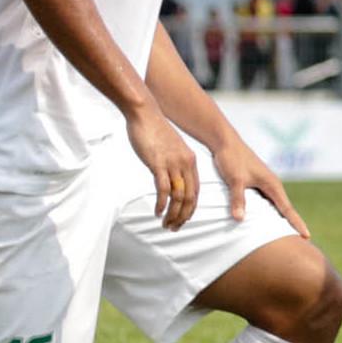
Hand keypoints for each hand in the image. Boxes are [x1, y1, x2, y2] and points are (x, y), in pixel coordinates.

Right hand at [126, 107, 197, 230]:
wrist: (146, 114)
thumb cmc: (155, 132)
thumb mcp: (170, 150)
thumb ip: (173, 164)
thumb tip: (170, 178)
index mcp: (190, 162)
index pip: (196, 191)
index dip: (190, 209)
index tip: (183, 221)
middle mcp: (186, 164)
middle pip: (190, 198)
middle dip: (183, 216)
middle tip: (174, 229)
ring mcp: (173, 164)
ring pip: (179, 196)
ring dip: (173, 214)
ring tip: (166, 225)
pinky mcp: (158, 163)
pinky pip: (164, 189)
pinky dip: (162, 204)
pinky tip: (157, 212)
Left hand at [211, 135, 307, 236]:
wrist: (225, 142)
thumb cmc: (231, 159)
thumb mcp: (235, 180)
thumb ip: (238, 199)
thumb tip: (240, 220)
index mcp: (272, 184)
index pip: (288, 209)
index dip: (297, 223)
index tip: (307, 236)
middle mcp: (272, 185)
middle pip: (286, 209)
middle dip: (294, 223)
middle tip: (303, 240)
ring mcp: (264, 184)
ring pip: (276, 205)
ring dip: (283, 218)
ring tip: (287, 233)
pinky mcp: (256, 183)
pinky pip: (267, 201)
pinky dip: (271, 212)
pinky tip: (267, 219)